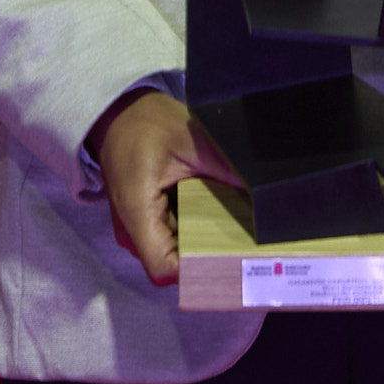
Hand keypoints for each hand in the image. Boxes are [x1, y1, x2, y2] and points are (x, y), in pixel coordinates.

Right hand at [92, 89, 240, 287]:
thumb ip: (228, 170)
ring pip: (174, 253)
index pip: (164, 269)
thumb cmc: (147, 123)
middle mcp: (131, 230)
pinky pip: (171, 238)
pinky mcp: (142, 223)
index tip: (230, 253)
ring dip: (200, 240)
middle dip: (208, 253)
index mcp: (136, 212)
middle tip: (241, 235)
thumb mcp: (192, 140)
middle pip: (174, 265)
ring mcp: (135, 229)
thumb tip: (266, 195)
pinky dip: (191, 229)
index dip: (198, 270)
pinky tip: (209, 209)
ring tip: (228, 218)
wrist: (118, 113)